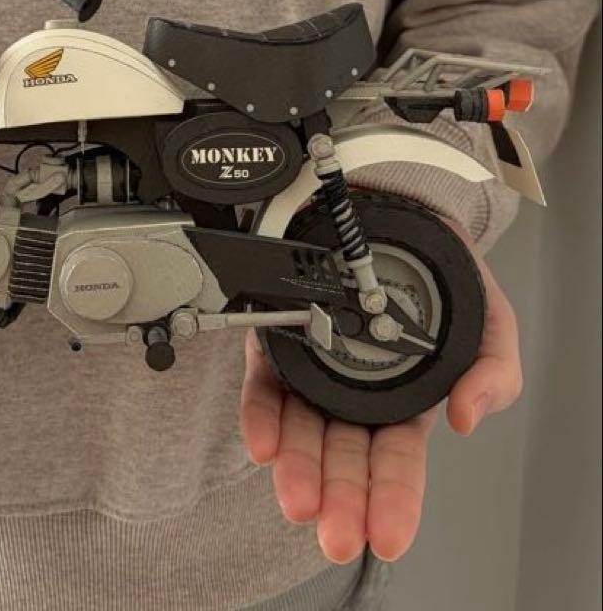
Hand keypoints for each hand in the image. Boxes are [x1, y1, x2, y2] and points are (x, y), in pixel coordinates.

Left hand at [239, 248, 521, 562]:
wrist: (393, 220)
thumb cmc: (437, 279)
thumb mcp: (490, 324)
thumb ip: (493, 372)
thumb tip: (468, 416)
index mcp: (403, 402)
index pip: (396, 461)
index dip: (392, 499)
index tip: (385, 535)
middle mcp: (352, 394)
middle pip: (344, 457)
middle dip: (339, 498)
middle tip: (333, 531)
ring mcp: (312, 371)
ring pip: (301, 428)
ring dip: (297, 466)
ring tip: (296, 496)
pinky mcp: (278, 341)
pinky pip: (265, 382)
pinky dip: (261, 414)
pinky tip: (263, 441)